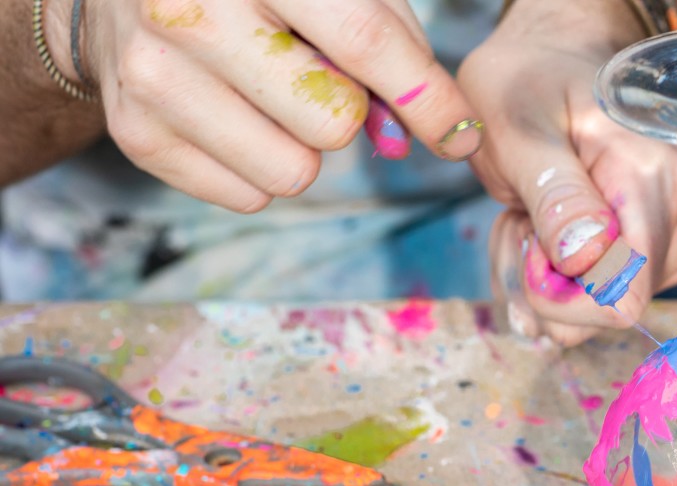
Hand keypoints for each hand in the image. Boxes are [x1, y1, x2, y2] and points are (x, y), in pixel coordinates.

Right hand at [73, 0, 482, 211]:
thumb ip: (390, 39)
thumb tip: (436, 133)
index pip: (366, 42)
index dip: (428, 99)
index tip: (462, 136)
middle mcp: (190, 10)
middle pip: (334, 122)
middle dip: (346, 109)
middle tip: (313, 74)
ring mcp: (152, 74)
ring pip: (293, 172)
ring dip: (303, 145)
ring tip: (270, 93)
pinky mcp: (134, 130)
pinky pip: (248, 196)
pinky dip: (257, 166)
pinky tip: (232, 112)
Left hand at [460, 0, 676, 346]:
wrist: (552, 64)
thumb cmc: (531, 85)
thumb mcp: (521, 128)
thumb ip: (555, 194)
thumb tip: (587, 258)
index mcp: (653, 180)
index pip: (624, 294)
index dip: (563, 296)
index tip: (528, 247)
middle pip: (613, 308)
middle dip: (547, 284)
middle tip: (519, 221)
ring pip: (604, 309)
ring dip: (547, 280)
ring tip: (529, 217)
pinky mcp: (663, 253)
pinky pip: (605, 298)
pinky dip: (559, 278)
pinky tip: (543, 232)